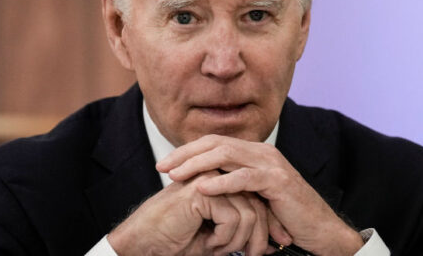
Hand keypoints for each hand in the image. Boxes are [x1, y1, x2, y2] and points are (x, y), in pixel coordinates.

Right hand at [107, 171, 274, 255]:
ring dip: (237, 241)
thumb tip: (272, 243)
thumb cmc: (178, 239)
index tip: (275, 245)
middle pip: (258, 205)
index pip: (259, 200)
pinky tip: (209, 243)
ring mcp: (211, 179)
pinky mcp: (203, 190)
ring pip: (249, 213)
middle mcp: (220, 175)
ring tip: (219, 249)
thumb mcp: (219, 236)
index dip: (268, 226)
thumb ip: (243, 230)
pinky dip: (224, 238)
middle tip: (254, 255)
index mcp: (224, 182)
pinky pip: (233, 218)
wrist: (146, 243)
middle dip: (260, 236)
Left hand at [157, 135, 364, 255]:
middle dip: (186, 154)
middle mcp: (263, 152)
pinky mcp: (277, 180)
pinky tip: (203, 188)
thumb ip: (234, 184)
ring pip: (226, 154)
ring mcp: (271, 164)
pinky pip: (244, 177)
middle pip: (216, 142)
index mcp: (256, 153)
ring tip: (175, 175)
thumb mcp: (254, 197)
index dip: (188, 151)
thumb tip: (201, 183)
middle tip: (162, 167)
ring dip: (197, 164)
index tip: (165, 164)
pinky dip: (221, 181)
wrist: (317, 229)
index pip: (215, 142)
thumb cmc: (284, 217)